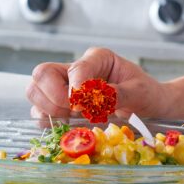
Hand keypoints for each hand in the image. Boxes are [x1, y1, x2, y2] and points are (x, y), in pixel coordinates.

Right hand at [25, 47, 170, 120]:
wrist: (147, 103)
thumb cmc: (144, 93)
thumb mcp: (138, 92)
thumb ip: (116, 94)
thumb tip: (91, 99)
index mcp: (98, 58)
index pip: (75, 68)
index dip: (76, 88)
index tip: (84, 106)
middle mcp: (76, 69)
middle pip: (42, 73)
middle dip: (54, 97)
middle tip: (76, 111)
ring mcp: (65, 86)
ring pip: (35, 90)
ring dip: (49, 109)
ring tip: (73, 118)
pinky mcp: (61, 104)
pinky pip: (39, 110)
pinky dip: (47, 120)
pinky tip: (67, 125)